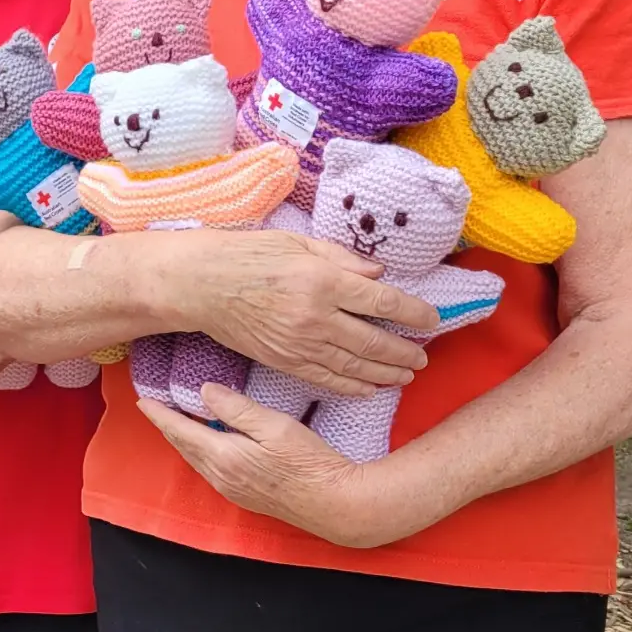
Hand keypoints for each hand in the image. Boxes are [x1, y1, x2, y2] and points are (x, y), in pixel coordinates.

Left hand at [137, 384, 446, 548]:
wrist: (336, 505)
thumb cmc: (310, 463)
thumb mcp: (275, 426)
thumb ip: (237, 409)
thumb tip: (204, 391)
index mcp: (222, 456)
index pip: (181, 431)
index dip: (160, 414)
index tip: (142, 400)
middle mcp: (220, 477)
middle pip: (184, 446)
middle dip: (167, 426)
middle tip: (154, 407)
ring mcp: (232, 489)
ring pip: (197, 459)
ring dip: (184, 440)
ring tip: (176, 422)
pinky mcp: (245, 496)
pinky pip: (210, 469)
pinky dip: (200, 452)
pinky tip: (207, 444)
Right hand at [156, 229, 440, 399]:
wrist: (199, 285)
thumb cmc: (247, 255)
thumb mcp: (298, 243)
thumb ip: (343, 258)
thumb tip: (380, 274)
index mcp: (324, 280)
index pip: (384, 303)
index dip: (415, 314)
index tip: (432, 320)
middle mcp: (316, 316)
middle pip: (375, 341)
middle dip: (405, 352)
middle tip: (423, 357)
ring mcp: (299, 343)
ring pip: (355, 366)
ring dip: (386, 373)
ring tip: (407, 375)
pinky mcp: (283, 361)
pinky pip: (326, 379)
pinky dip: (352, 386)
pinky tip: (370, 388)